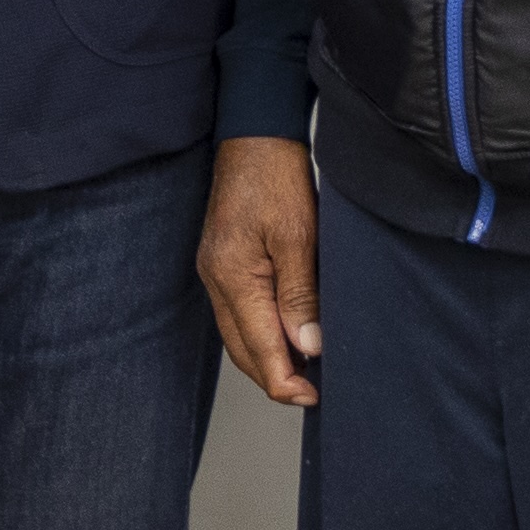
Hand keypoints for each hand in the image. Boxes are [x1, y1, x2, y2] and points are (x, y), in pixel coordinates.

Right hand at [200, 137, 323, 406]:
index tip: (314, 396)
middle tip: (312, 393)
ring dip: (267, 358)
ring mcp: (216, 271)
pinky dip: (261, 334)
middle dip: (274, 378)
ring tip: (304, 372)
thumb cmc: (276, 176)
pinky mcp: (223, 262)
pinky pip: (239, 313)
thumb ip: (301, 295)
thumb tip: (309, 345)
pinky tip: (285, 335)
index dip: (285, 381)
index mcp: (232, 277)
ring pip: (238, 335)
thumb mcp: (299, 236)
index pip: (257, 349)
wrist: (255, 134)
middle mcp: (216, 280)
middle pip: (241, 350)